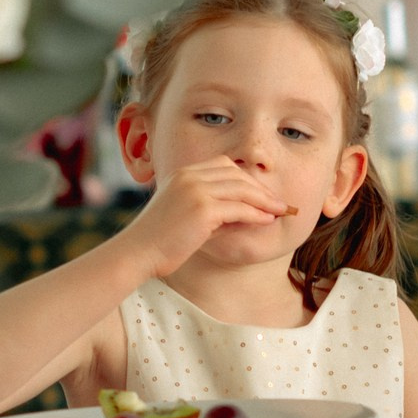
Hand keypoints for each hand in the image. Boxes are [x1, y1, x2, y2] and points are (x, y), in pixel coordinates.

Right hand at [120, 156, 291, 278]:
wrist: (138, 252)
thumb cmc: (159, 239)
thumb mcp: (184, 214)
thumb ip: (212, 209)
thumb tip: (248, 213)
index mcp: (182, 173)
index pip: (224, 165)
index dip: (246, 178)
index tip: (261, 193)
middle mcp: (189, 176)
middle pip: (237, 174)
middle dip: (261, 189)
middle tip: (278, 203)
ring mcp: (195, 190)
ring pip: (242, 189)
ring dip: (264, 200)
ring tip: (279, 211)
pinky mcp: (202, 209)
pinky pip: (239, 208)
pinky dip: (257, 214)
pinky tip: (266, 221)